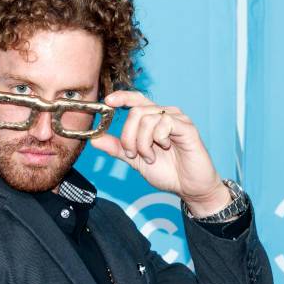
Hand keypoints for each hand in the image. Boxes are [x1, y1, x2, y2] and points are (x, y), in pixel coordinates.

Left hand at [90, 90, 231, 215]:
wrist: (188, 186)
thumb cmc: (167, 172)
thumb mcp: (135, 160)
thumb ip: (117, 148)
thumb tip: (95, 139)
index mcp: (153, 119)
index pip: (136, 100)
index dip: (122, 97)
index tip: (108, 101)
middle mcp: (164, 114)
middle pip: (135, 112)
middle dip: (128, 137)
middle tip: (134, 154)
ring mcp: (177, 119)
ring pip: (147, 119)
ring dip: (143, 143)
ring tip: (150, 157)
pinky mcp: (187, 126)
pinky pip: (164, 123)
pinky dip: (158, 139)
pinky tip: (165, 148)